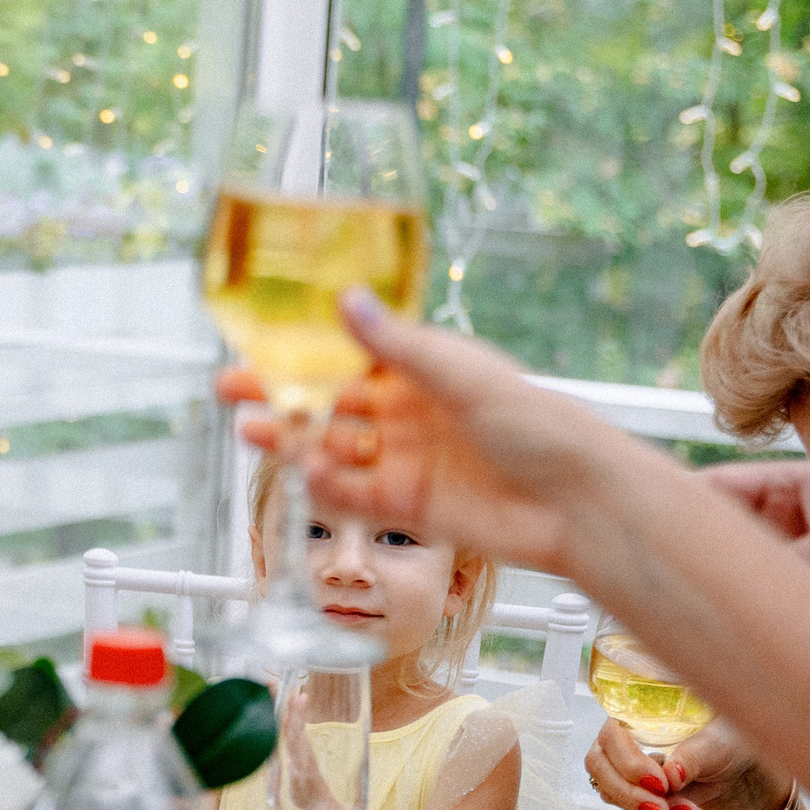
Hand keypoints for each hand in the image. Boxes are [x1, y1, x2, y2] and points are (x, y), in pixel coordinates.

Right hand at [221, 291, 608, 574]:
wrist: (577, 503)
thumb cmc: (539, 426)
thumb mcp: (461, 374)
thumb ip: (397, 344)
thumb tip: (348, 300)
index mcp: (427, 372)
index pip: (353, 355)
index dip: (307, 350)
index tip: (262, 342)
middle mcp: (412, 415)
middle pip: (332, 402)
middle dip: (282, 395)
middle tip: (232, 389)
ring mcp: (408, 462)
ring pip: (334, 449)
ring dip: (293, 441)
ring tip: (253, 432)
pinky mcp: (409, 509)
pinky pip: (354, 497)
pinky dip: (325, 488)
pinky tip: (304, 475)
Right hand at [584, 716, 787, 809]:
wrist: (729, 764)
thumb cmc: (719, 740)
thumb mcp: (713, 744)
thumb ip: (690, 757)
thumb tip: (672, 773)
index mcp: (630, 719)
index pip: (610, 740)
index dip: (629, 764)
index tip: (661, 783)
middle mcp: (618, 745)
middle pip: (602, 772)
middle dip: (631, 795)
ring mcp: (622, 772)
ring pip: (615, 796)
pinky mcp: (633, 795)